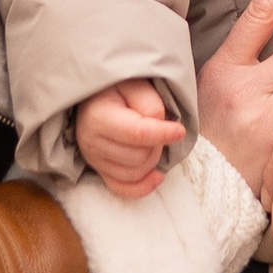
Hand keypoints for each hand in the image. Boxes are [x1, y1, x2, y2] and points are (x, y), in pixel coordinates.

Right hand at [76, 79, 184, 198]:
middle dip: (157, 144)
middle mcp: (91, 141)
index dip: (163, 134)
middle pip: (139, 156)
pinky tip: (157, 175)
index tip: (180, 130)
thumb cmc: (117, 87)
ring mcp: (94, 159)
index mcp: (97, 116)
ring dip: (152, 159)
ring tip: (153, 140)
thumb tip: (161, 127)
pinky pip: (123, 189)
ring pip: (136, 173)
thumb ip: (150, 103)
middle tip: (159, 127)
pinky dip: (143, 186)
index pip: (137, 134)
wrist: (96, 96)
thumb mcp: (134, 84)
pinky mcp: (99, 170)